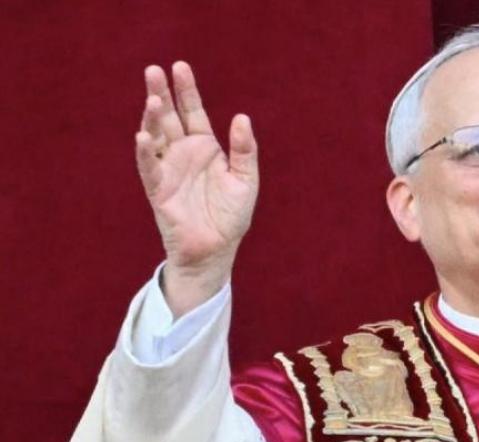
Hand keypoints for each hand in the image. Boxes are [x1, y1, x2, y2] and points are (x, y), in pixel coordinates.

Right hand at [135, 61, 258, 315]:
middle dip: (162, 94)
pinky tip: (143, 135)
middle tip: (153, 69)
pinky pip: (149, 167)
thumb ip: (245, 150)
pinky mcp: (159, 189)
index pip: (193, 112)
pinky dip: (145, 152)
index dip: (187, 90)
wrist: (216, 249)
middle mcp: (183, 154)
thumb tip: (242, 117)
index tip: (179, 66)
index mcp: (205, 148)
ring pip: (156, 137)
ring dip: (151, 117)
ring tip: (151, 97)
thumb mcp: (246, 180)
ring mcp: (169, 169)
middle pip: (169, 117)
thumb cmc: (231, 216)